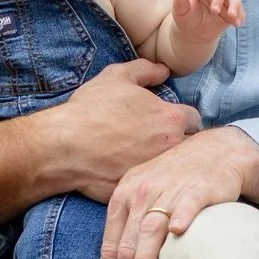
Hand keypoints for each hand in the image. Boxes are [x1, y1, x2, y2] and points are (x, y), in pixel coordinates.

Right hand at [50, 60, 200, 205]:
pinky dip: (149, 181)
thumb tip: (164, 70)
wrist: (64, 146)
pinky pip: (154, 185)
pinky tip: (133, 174)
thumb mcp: (117, 77)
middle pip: (189, 146)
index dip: (181, 119)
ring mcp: (158, 171)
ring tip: (147, 159)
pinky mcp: (143, 189)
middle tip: (158, 142)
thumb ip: (146, 70)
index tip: (168, 122)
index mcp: (171, 118)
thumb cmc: (90, 109)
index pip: (194, 120)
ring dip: (165, 162)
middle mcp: (171, 146)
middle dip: (178, 143)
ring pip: (173, 168)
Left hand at [100, 127, 258, 258]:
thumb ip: (123, 227)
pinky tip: (178, 235)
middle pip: (128, 242)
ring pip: (150, 230)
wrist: (217, 152)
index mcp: (124, 195)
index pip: (112, 244)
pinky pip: (186, 205)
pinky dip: (180, 219)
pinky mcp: (198, 188)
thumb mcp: (142, 196)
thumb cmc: (178, 179)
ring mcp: (169, 189)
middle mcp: (142, 191)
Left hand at [170, 0, 243, 41]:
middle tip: (214, 11)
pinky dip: (240, 16)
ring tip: (232, 16)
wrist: (194, 32)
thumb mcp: (180, 13)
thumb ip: (180, 3)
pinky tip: (237, 23)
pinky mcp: (231, 9)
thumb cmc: (186, 18)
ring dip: (234, 5)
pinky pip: (239, 10)